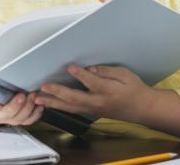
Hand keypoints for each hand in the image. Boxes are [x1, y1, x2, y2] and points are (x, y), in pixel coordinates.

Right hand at [0, 78, 43, 128]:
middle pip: (5, 115)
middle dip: (14, 107)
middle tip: (21, 95)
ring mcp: (8, 116)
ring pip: (19, 119)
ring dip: (28, 109)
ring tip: (34, 96)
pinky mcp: (17, 116)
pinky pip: (28, 120)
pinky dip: (36, 114)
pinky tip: (40, 103)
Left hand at [34, 64, 155, 123]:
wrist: (141, 108)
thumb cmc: (134, 89)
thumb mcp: (125, 75)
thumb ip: (107, 71)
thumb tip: (91, 69)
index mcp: (108, 90)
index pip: (92, 82)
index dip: (80, 74)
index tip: (70, 67)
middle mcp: (98, 102)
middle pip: (75, 98)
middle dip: (57, 92)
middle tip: (43, 87)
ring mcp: (93, 109)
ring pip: (70, 107)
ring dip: (52, 103)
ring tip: (38, 99)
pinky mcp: (91, 112)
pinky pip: (72, 110)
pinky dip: (60, 106)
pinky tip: (50, 103)